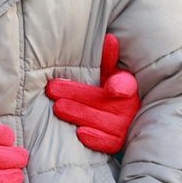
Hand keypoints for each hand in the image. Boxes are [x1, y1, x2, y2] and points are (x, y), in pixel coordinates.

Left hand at [46, 33, 140, 155]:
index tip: (111, 87)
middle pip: (100, 101)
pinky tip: (79, 132)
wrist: (127, 125)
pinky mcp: (118, 144)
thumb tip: (109, 38)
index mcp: (128, 88)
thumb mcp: (112, 76)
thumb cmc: (113, 95)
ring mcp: (124, 127)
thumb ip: (109, 60)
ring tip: (58, 108)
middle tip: (52, 89)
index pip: (125, 85)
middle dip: (75, 94)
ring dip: (78, 114)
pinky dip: (94, 138)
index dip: (119, 85)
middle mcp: (128, 108)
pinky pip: (106, 143)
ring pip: (99, 121)